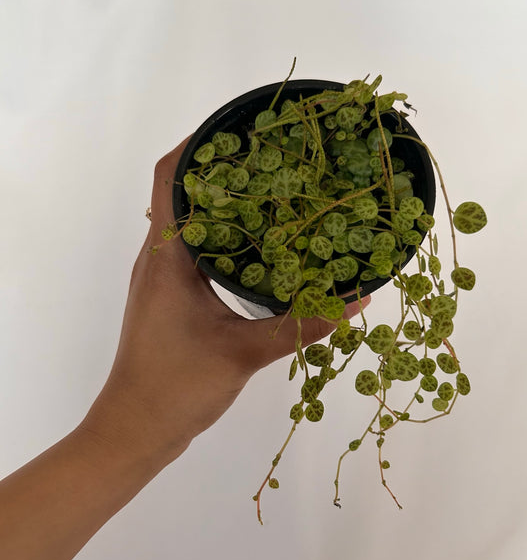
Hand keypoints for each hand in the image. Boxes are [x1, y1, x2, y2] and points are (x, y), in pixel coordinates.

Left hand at [80, 137, 368, 461]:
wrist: (135, 430)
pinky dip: (224, 236)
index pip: (171, 178)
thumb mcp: (246, 352)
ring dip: (224, 203)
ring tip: (273, 192)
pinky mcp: (171, 297)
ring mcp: (162, 277)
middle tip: (273, 158)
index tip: (240, 129)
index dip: (198, 143)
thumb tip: (357, 300)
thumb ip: (303, 324)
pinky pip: (195, 249)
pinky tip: (260, 246)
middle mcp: (159, 257)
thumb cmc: (176, 387)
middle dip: (223, 168)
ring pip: (190, 222)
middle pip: (183, 192)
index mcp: (167, 257)